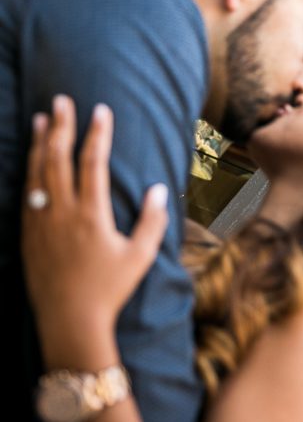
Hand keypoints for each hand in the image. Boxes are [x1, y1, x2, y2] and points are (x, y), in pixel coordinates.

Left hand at [22, 95, 167, 336]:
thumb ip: (151, 221)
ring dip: (40, 144)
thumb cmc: (110, 289)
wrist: (69, 321)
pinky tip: (33, 160)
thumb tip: (156, 188)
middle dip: (61, 127)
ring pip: (36, 174)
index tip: (101, 110)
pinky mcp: (28, 235)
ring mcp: (41, 224)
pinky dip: (29, 171)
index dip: (97, 134)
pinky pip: (26, 195)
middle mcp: (61, 214)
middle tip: (62, 100)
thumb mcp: (140, 256)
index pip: (93, 164)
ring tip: (42, 119)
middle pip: (58, 160)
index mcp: (90, 216)